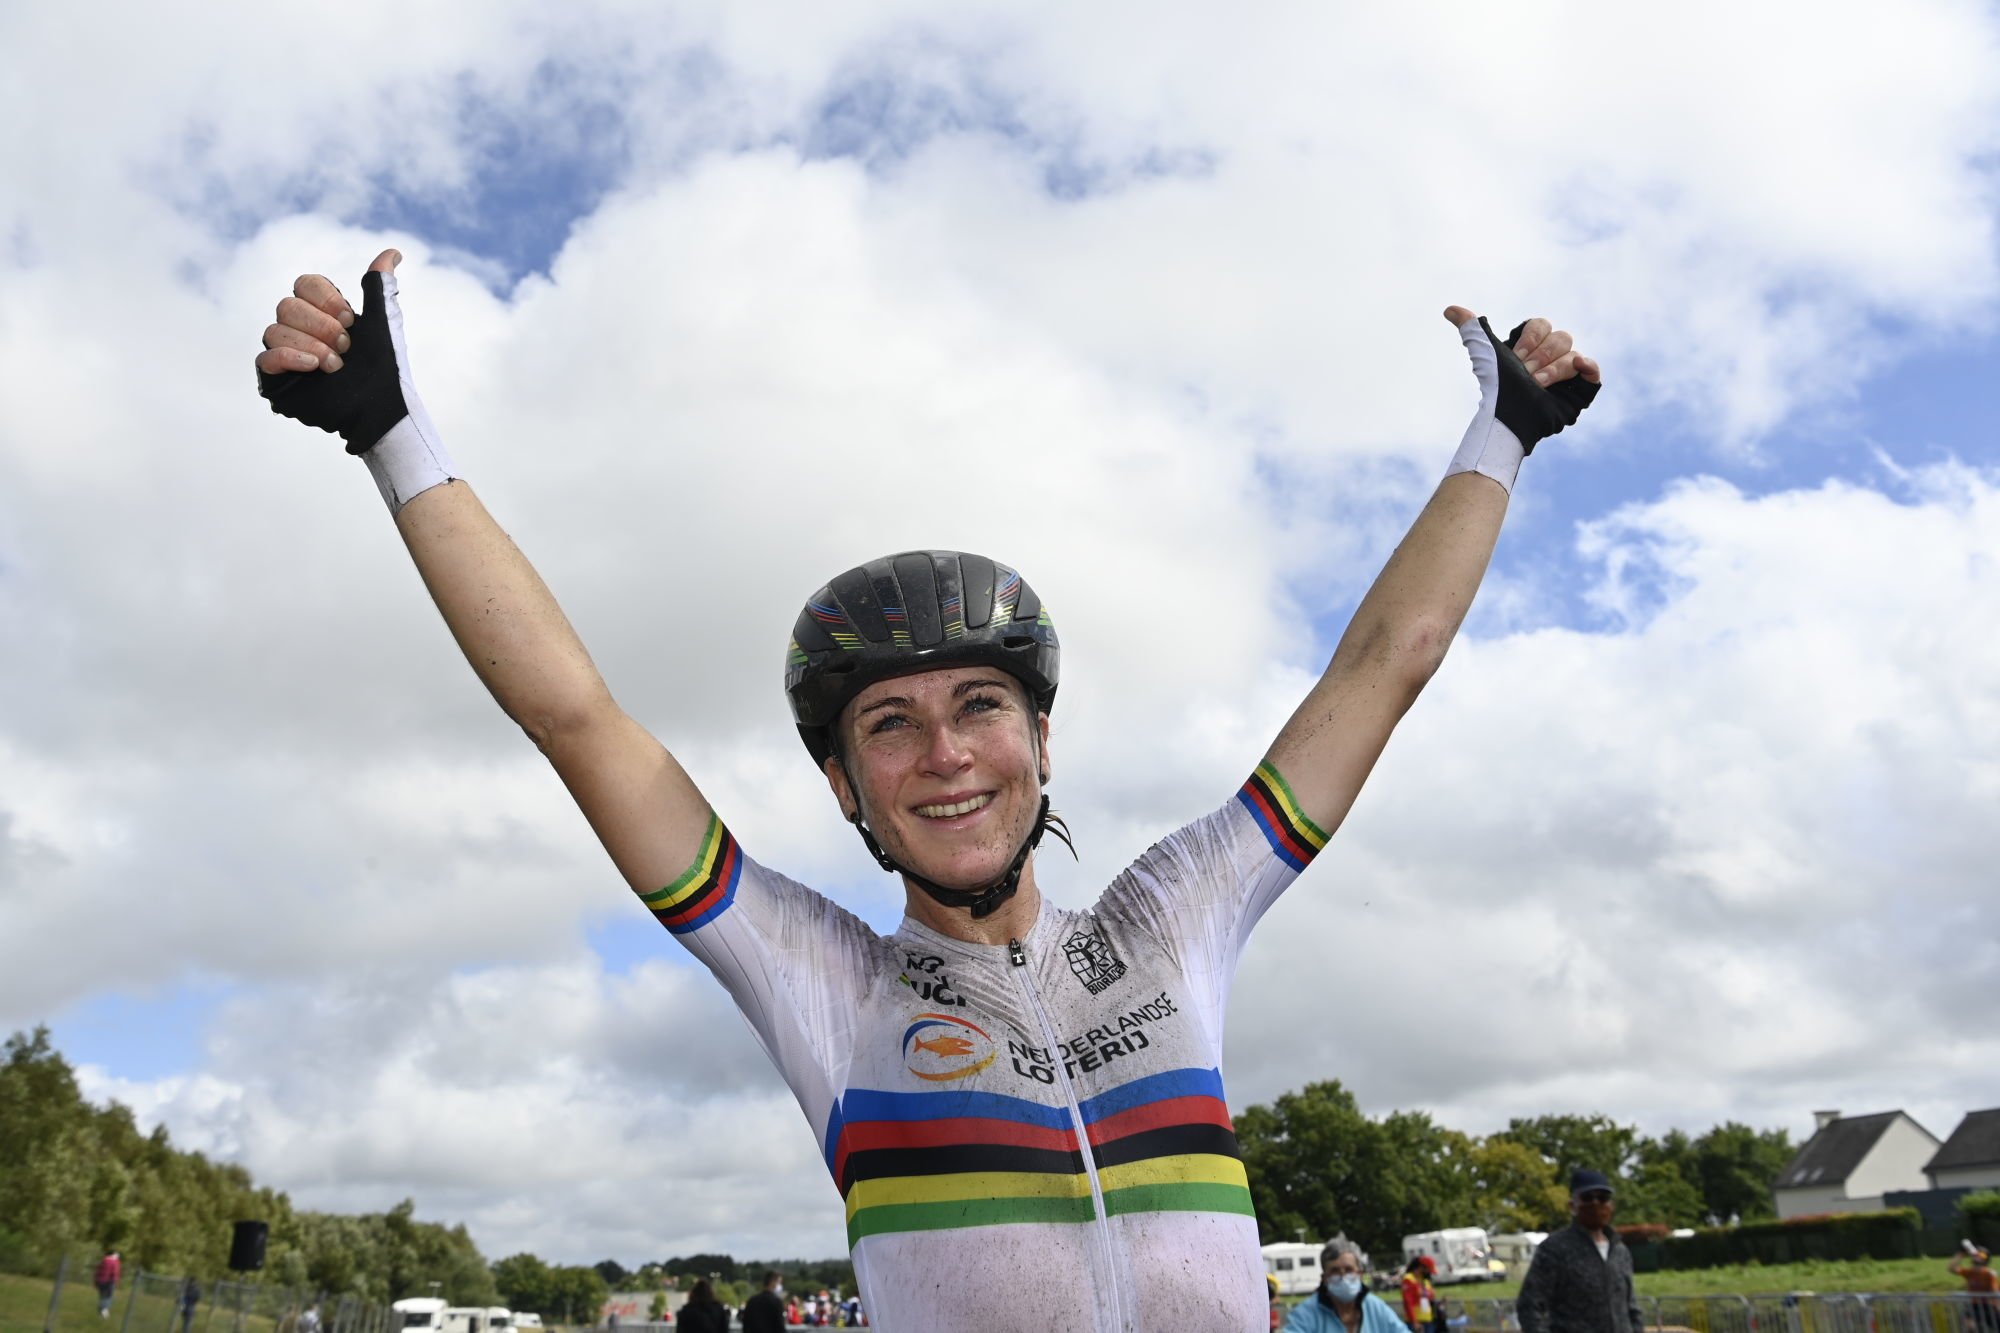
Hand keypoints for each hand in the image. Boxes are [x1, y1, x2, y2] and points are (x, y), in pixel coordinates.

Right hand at [256, 248, 396, 374]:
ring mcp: (285, 352)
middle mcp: (300, 329)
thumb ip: (380, 288)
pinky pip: (264, 358)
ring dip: (310, 344)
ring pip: (273, 329)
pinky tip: (314, 367)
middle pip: (287, 304)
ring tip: (336, 364)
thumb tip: (393, 252)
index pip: (305, 284)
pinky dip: (289, 357)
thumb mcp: (382, 324)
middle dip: (320, 325)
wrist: (381, 409)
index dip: (324, 298)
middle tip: (347, 346)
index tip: (349, 319)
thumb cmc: (385, 369)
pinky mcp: (276, 378)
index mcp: (322, 312)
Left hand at [1443, 306, 1599, 386]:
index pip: (1542, 324)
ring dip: (1554, 370)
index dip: (1531, 339)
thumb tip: (1450, 309)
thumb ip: (1472, 330)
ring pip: (1574, 355)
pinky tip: (1581, 367)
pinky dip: (1591, 368)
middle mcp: (1550, 358)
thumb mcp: (1484, 354)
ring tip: (1538, 385)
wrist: (1508, 416)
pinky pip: (1594, 373)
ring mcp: (1567, 375)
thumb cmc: (1497, 387)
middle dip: (1541, 356)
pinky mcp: (1579, 392)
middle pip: (1561, 337)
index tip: (1516, 356)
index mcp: (1531, 346)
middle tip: (1526, 375)